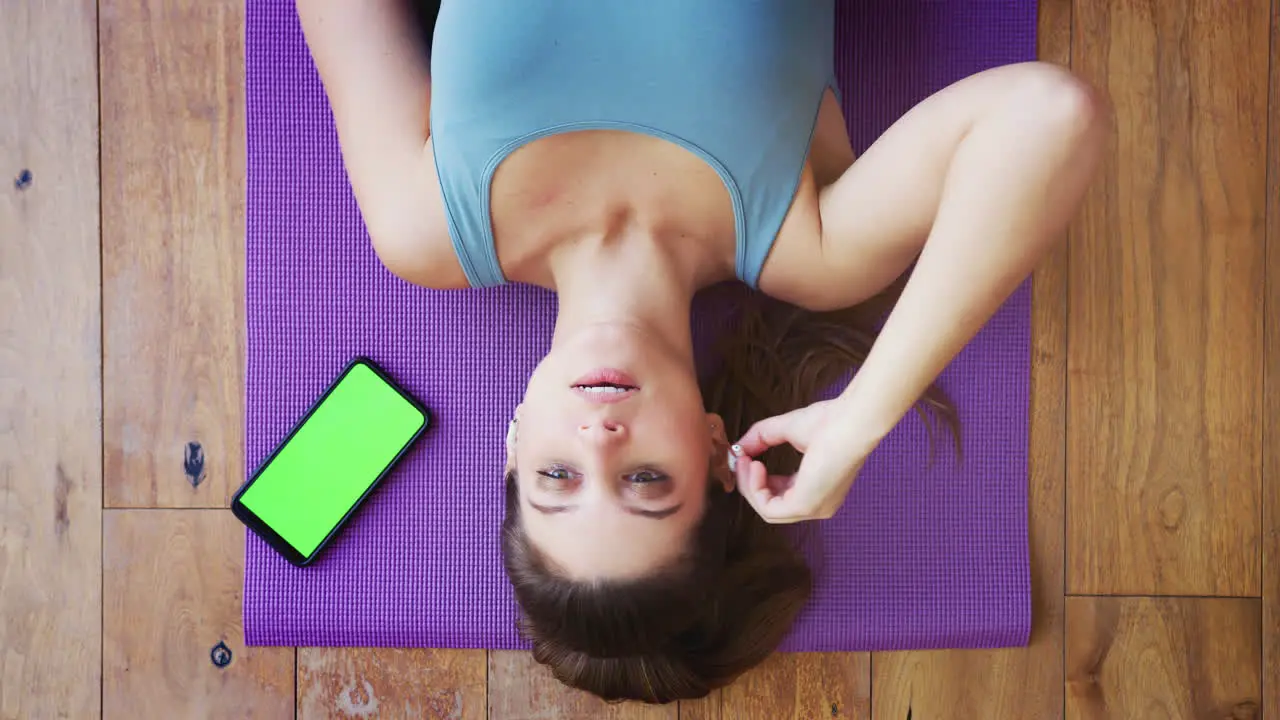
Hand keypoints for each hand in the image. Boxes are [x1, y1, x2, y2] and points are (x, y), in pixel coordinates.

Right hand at [732, 400, 870, 522]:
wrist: (850, 421)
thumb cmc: (831, 422)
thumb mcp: (787, 429)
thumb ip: (761, 438)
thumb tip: (738, 449)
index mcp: (819, 488)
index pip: (782, 495)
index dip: (759, 480)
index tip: (746, 459)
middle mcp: (819, 504)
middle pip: (773, 506)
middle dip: (750, 483)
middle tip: (741, 460)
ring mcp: (814, 509)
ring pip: (768, 510)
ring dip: (749, 485)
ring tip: (746, 461)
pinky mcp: (806, 506)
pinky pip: (769, 508)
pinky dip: (755, 488)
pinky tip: (755, 466)